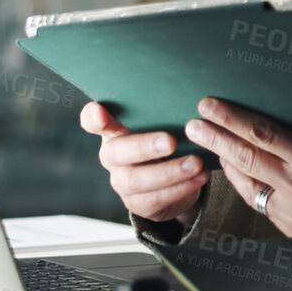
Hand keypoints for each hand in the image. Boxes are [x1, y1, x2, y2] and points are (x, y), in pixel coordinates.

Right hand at [80, 102, 206, 223]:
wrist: (175, 179)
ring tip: (196, 163)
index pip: (92, 121)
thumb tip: (186, 87)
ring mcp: (121, 181)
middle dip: (144, 146)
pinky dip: (180, 188)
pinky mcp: (136, 203)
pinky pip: (155, 199)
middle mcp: (111, 155)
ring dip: (169, 172)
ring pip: (137, 180)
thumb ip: (161, 110)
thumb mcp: (162, 122)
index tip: (100, 112)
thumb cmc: (165, 139)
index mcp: (113, 130)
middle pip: (117, 152)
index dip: (93, 118)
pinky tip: (199, 177)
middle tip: (170, 142)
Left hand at [184, 97, 291, 236]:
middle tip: (195, 124)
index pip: (261, 133)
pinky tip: (236, 172)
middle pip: (244, 157)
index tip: (211, 106)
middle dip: (216, 138)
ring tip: (209, 144)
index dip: (231, 119)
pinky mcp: (289, 229)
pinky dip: (244, 184)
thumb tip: (277, 126)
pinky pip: (259, 202)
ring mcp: (290, 211)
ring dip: (224, 162)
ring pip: (245, 183)